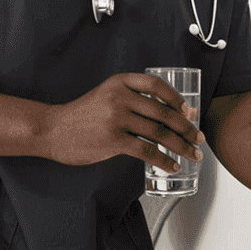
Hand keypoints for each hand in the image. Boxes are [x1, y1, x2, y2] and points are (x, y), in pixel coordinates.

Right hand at [38, 73, 204, 168]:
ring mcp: (117, 118)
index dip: (177, 99)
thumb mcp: (106, 95)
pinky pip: (147, 151)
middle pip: (164, 113)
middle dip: (187, 128)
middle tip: (198, 138)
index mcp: (120, 82)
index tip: (190, 111)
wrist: (52, 130)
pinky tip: (172, 166)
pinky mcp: (113, 140)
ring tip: (192, 154)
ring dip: (181, 146)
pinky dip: (164, 160)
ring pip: (159, 133)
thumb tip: (165, 112)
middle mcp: (120, 97)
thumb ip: (130, 99)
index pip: (157, 86)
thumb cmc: (82, 115)